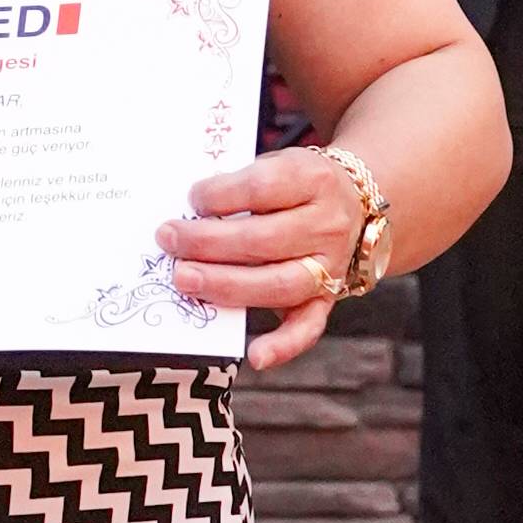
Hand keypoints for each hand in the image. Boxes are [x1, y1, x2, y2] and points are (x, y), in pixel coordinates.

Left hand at [164, 141, 374, 375]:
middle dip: (208, 242)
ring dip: (225, 285)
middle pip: (263, 239)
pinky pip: (309, 326)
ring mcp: (330, 266)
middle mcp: (327, 224)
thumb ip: (238, 185)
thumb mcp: (276, 166)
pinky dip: (284, 345)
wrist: (353, 201)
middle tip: (169, 239)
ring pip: (277, 283)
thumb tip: (185, 215)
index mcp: (313, 179)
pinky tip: (255, 355)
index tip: (192, 198)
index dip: (221, 194)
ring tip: (184, 278)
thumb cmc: (295, 186)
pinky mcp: (326, 299)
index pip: (262, 187)